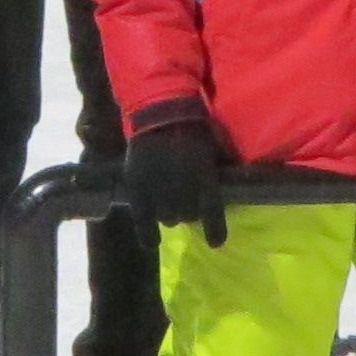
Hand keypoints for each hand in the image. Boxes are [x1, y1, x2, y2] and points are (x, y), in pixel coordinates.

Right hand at [119, 110, 225, 244]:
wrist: (159, 112)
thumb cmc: (191, 126)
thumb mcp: (209, 148)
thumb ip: (211, 172)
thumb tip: (218, 193)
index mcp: (205, 177)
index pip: (213, 213)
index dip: (215, 231)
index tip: (215, 242)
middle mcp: (183, 188)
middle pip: (188, 216)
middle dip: (189, 210)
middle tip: (185, 200)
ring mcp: (158, 190)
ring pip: (168, 218)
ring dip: (170, 213)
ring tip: (167, 204)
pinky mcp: (138, 189)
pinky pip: (143, 221)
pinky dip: (147, 234)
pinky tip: (151, 241)